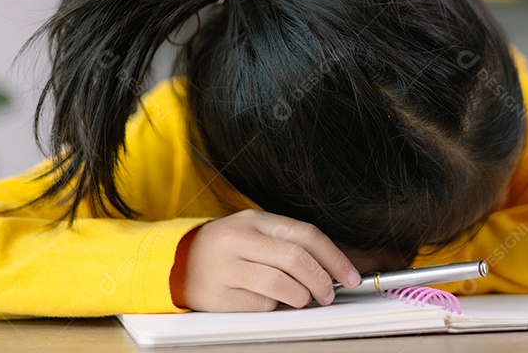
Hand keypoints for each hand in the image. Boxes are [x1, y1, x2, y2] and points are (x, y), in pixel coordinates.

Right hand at [171, 210, 361, 311]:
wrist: (176, 262)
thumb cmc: (226, 248)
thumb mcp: (254, 232)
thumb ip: (288, 243)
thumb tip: (331, 267)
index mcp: (255, 220)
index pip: (304, 234)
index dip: (333, 256)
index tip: (350, 275)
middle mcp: (240, 240)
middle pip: (295, 259)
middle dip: (321, 280)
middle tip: (329, 294)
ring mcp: (226, 268)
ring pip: (279, 285)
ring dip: (300, 296)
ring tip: (301, 298)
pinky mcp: (217, 296)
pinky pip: (258, 305)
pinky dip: (272, 307)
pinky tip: (268, 301)